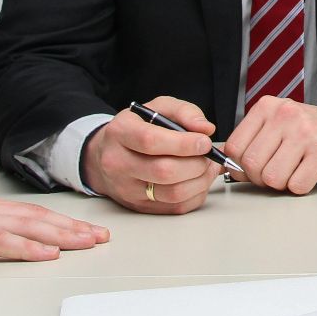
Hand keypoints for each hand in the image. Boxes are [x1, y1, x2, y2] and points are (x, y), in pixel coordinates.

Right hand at [0, 187, 108, 267]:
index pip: (29, 213)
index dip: (60, 221)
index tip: (85, 228)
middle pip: (37, 218)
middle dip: (73, 227)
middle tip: (101, 236)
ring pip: (28, 226)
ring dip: (62, 235)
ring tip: (88, 242)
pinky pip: (0, 242)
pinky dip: (28, 247)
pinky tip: (47, 252)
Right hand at [82, 95, 221, 214]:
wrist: (108, 154)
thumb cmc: (137, 128)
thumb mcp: (157, 108)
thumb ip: (184, 112)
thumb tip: (206, 129)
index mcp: (120, 133)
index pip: (151, 141)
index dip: (184, 143)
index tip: (204, 142)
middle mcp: (118, 163)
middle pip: (164, 171)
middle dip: (196, 163)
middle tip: (208, 155)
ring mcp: (127, 189)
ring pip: (172, 193)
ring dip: (200, 181)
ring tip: (207, 167)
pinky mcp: (139, 206)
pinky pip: (176, 207)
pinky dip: (196, 194)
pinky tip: (199, 180)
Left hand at [222, 98, 316, 194]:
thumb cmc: (308, 132)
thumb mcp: (276, 125)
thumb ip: (252, 142)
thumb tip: (229, 168)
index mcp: (268, 107)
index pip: (234, 147)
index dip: (240, 166)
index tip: (252, 167)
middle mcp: (286, 115)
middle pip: (252, 164)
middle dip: (260, 178)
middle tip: (275, 172)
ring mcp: (306, 132)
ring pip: (272, 178)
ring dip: (281, 184)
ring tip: (292, 171)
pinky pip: (297, 185)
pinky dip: (300, 187)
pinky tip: (308, 172)